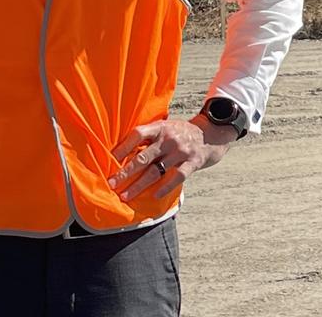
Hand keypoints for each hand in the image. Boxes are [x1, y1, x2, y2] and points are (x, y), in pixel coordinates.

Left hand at [108, 115, 233, 200]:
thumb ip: (149, 135)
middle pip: (143, 157)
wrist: (211, 133)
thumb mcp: (165, 126)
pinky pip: (177, 177)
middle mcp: (169, 139)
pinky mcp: (193, 162)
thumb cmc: (181, 132)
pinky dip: (165, 188)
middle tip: (111, 183)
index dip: (123, 147)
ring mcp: (181, 151)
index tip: (110, 159)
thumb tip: (122, 150)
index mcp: (160, 127)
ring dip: (139, 185)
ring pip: (156, 171)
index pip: (138, 134)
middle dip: (125, 172)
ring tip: (126, 196)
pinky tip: (154, 195)